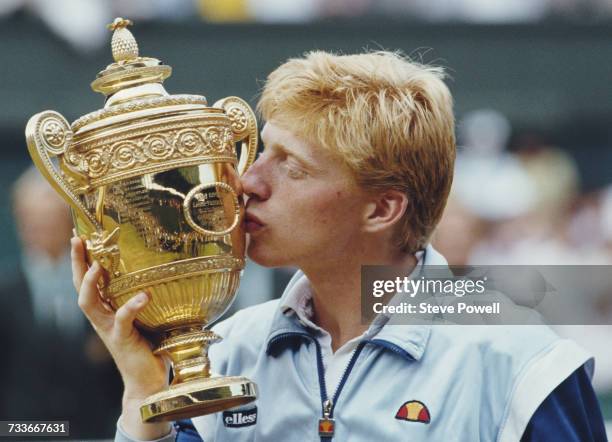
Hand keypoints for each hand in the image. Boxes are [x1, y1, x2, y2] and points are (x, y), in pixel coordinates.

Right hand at [71, 236, 170, 438]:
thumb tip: (175, 269)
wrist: (149, 382)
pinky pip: (122, 320)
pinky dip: (132, 306)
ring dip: (90, 283)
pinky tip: (145, 295)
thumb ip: (154, 297)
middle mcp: (103, 318)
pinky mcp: (122, 341)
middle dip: (77, 262)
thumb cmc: (152, 346)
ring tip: (97, 266)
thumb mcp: (151, 316)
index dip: (82, 259)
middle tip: (77, 239)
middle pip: (80, 287)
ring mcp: (110, 329)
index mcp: (108, 310)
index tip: (80, 235)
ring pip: (89, 304)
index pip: (88, 281)